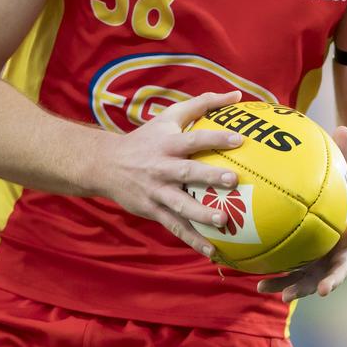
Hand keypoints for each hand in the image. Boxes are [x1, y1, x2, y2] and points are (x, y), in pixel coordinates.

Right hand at [91, 90, 243, 257]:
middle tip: (233, 180)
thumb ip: (202, 104)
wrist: (107, 164)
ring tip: (223, 221)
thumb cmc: (147, 137)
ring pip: (179, 205)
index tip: (240, 140)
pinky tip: (212, 251)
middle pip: (186, 172)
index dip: (216, 138)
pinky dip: (192, 240)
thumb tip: (236, 95)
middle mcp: (161, 167)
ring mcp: (156, 191)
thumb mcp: (169, 116)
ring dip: (201, 214)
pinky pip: (174, 227)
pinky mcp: (152, 210)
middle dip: (209, 177)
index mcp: (167, 143)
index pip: (194, 139)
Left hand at [257, 126, 346, 301]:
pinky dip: (275, 280)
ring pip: (308, 281)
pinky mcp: (306, 269)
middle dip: (331, 282)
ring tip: (275, 292)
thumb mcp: (346, 175)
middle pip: (338, 272)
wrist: (343, 221)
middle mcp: (339, 254)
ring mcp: (322, 266)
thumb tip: (344, 126)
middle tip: (322, 290)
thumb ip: (345, 155)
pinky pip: (290, 276)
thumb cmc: (344, 196)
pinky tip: (255, 281)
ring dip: (292, 287)